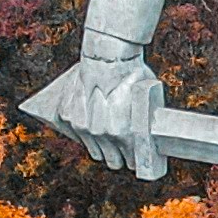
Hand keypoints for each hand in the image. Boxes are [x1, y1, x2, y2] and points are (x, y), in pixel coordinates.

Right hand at [18, 55, 170, 180]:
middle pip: (111, 160)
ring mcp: (82, 126)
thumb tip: (150, 134)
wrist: (108, 56)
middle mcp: (101, 133)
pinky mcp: (67, 116)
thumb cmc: (131, 75)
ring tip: (109, 138)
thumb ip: (143, 122)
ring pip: (94, 151)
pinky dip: (84, 131)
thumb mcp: (147, 101)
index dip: (135, 160)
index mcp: (124, 134)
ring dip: (101, 147)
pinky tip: (92, 125)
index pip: (130, 162)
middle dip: (118, 157)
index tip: (136, 157)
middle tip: (122, 149)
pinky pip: (77, 134)